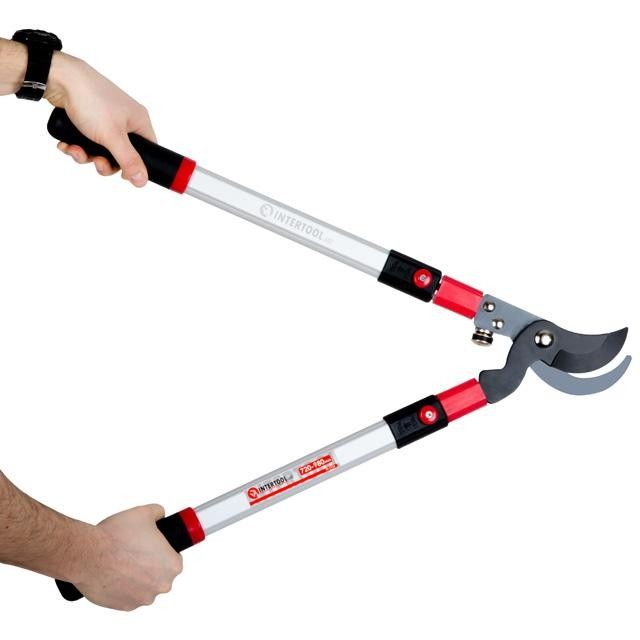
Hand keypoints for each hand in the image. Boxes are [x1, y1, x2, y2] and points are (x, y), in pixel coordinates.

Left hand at [44, 52, 155, 186]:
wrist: (59, 77)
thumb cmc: (91, 100)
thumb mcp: (112, 137)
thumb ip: (128, 161)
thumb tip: (143, 181)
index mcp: (138, 121)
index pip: (148, 151)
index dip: (136, 166)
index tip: (122, 174)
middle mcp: (125, 120)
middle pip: (122, 154)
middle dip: (105, 163)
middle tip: (96, 162)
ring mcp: (106, 119)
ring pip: (102, 150)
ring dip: (87, 155)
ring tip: (75, 150)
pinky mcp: (89, 118)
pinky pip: (88, 141)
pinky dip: (77, 146)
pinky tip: (67, 143)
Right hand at [74, 504, 182, 610]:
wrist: (89, 555)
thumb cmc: (117, 536)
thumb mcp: (145, 512)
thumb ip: (158, 512)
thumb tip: (160, 514)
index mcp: (172, 565)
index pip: (173, 558)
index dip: (162, 550)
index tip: (151, 546)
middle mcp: (161, 586)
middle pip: (160, 573)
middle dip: (150, 563)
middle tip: (135, 551)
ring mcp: (142, 599)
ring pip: (144, 586)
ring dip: (136, 576)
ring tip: (122, 560)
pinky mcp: (124, 607)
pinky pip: (128, 595)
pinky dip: (122, 586)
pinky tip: (114, 573)